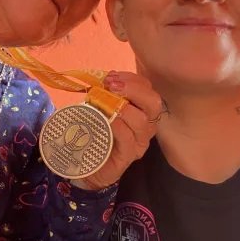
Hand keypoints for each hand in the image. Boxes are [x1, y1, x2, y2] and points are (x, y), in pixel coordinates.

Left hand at [72, 71, 162, 190]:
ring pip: (143, 121)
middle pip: (154, 103)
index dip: (132, 79)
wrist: (85, 164)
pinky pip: (129, 138)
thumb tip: (102, 79)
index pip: (147, 90)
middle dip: (134, 90)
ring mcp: (139, 142)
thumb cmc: (95, 132)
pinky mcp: (129, 156)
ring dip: (124, 107)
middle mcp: (146, 126)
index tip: (111, 76)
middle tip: (112, 86)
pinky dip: (119, 126)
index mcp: (142, 111)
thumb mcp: (99, 108)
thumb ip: (104, 95)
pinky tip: (108, 120)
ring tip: (106, 102)